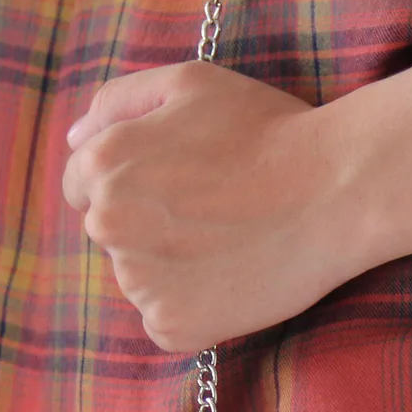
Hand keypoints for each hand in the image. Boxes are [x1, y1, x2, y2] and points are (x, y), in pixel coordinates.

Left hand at [62, 60, 372, 351]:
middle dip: (155, 231)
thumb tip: (75, 138)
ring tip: (234, 250)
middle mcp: (108, 223)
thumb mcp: (188, 84)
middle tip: (220, 220)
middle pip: (115, 238)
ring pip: (141, 284)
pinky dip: (196, 315)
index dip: (139, 188)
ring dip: (176, 274)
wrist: (336, 194)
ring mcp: (140, 281)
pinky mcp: (174, 325)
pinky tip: (233, 286)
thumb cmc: (271, 133)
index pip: (83, 188)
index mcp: (102, 163)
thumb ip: (118, 102)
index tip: (187, 192)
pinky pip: (167, 326)